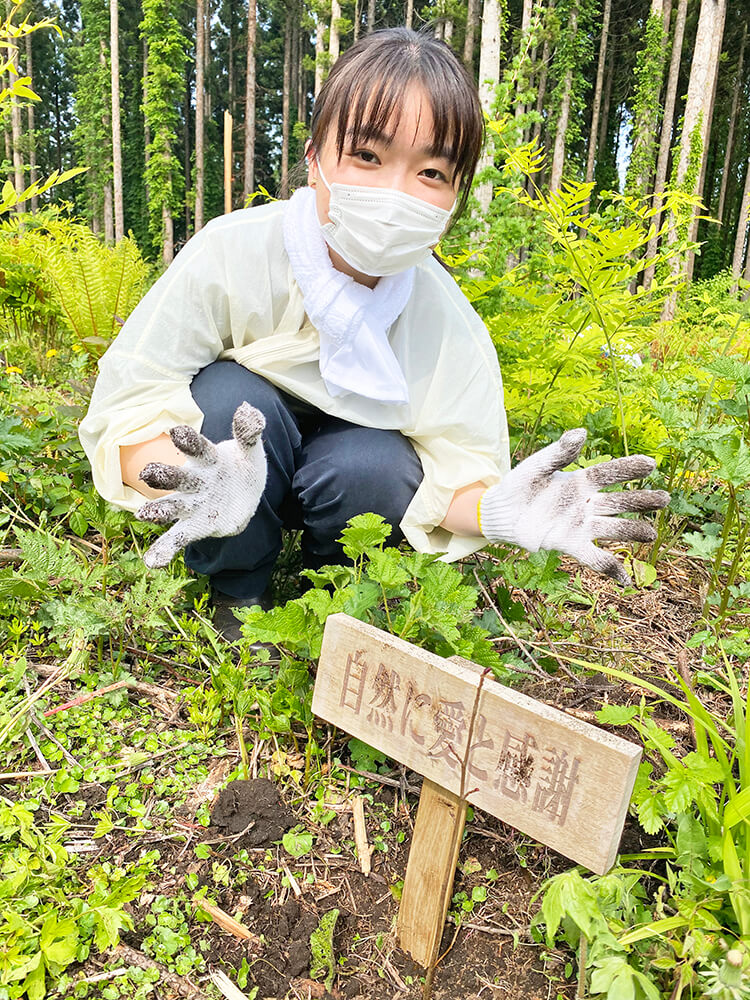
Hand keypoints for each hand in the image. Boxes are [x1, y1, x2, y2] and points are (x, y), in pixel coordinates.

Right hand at [136, 402, 266, 568]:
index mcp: (207, 459)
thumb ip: (249, 433)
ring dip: (158, 510)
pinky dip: (164, 550)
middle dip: (162, 476)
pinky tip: (152, 563)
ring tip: (145, 514)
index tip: (178, 432)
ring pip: (172, 506)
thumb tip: (248, 410)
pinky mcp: (196, 526)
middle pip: (177, 478)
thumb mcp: (251, 452)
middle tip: (148, 473)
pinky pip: (178, 538)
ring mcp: (192, 505)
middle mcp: (194, 481)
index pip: (196, 448)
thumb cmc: (241, 469)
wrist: (245, 498)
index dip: (188, 440)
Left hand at [479, 428, 669, 584]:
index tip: (650, 463)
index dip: (629, 469)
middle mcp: (586, 504)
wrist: (501, 512)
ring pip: (613, 529)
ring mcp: (580, 525)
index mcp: (580, 481)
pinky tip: (626, 581)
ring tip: (650, 534)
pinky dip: (610, 568)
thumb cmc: (520, 485)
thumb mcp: (537, 465)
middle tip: (664, 499)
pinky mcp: (570, 544)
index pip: (609, 473)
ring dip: (632, 531)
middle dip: (642, 501)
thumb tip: (582, 432)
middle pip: (619, 502)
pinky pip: (594, 557)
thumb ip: (559, 452)